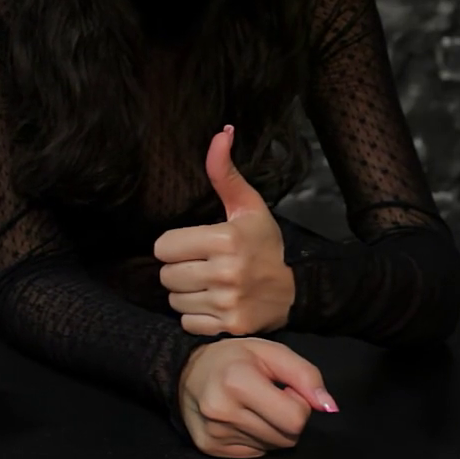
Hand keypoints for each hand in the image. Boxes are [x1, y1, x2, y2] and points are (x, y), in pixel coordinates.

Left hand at [156, 124, 293, 336]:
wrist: (296, 289)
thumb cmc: (264, 244)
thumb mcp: (248, 206)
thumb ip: (225, 173)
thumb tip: (221, 132)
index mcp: (225, 238)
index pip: (163, 246)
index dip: (175, 245)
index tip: (192, 246)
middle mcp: (225, 271)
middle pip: (166, 275)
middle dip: (179, 270)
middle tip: (200, 266)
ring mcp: (227, 302)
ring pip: (175, 301)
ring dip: (186, 294)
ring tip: (208, 284)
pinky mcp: (229, 326)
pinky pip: (187, 322)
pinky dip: (196, 316)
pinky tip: (214, 304)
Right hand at [177, 337, 337, 458]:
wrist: (186, 370)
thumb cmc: (233, 358)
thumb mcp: (271, 353)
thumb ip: (305, 376)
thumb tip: (329, 407)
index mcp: (238, 381)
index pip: (295, 419)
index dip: (299, 404)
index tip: (284, 390)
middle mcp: (223, 411)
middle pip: (286, 438)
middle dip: (287, 420)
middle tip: (268, 399)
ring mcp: (215, 433)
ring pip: (272, 448)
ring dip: (271, 430)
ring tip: (253, 407)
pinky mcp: (210, 448)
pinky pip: (254, 454)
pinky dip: (255, 438)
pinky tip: (241, 419)